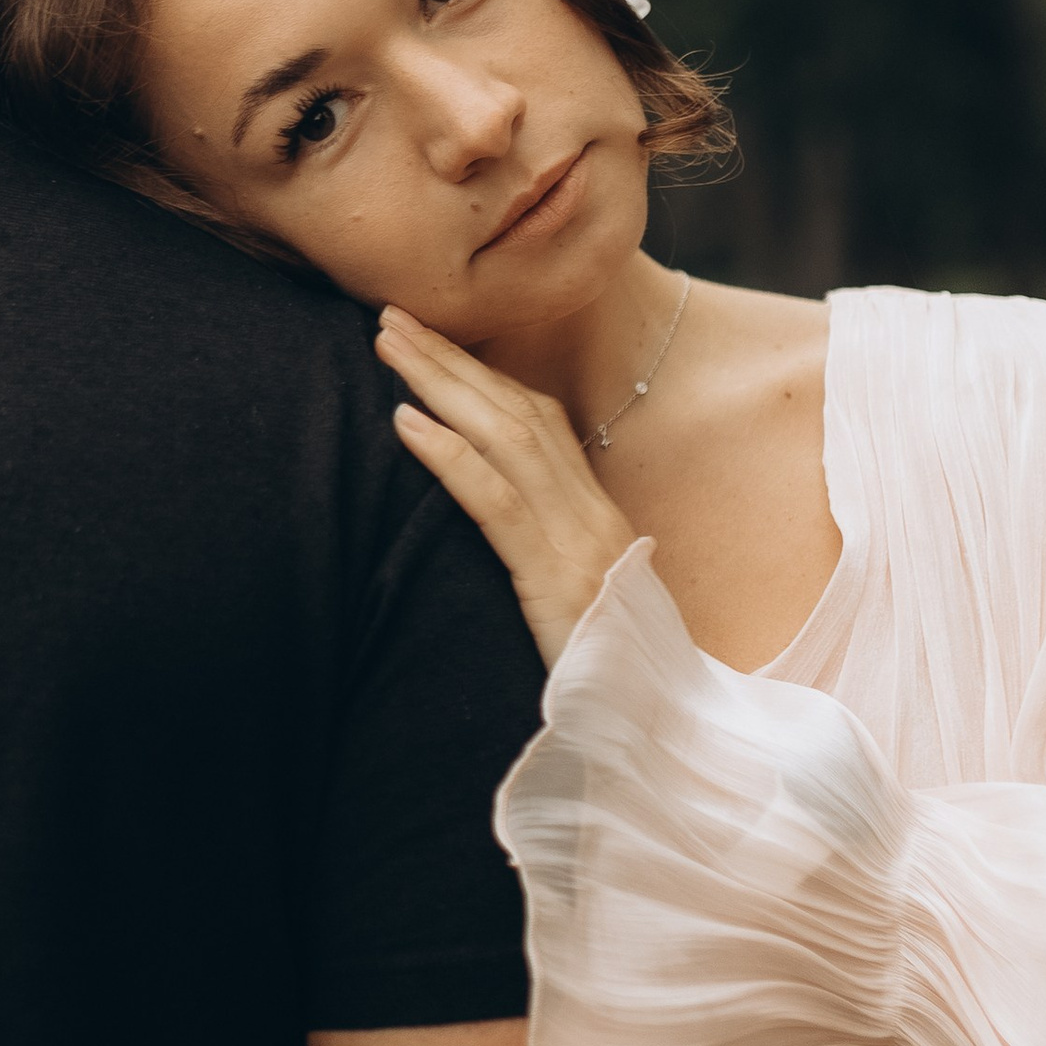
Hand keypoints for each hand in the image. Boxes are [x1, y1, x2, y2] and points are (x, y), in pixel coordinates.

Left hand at [374, 305, 633, 667]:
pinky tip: (405, 422)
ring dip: (440, 383)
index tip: (431, 339)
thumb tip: (496, 523)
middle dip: (451, 359)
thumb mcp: (574, 604)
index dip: (483, 374)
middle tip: (391, 316)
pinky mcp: (555, 579)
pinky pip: (496, 502)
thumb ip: (541, 557)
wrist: (658, 730)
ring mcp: (577, 543)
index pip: (538, 420)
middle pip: (517, 411)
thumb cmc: (605, 674)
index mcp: (595, 516)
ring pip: (505, 437)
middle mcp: (591, 515)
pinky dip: (448, 455)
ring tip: (387, 347)